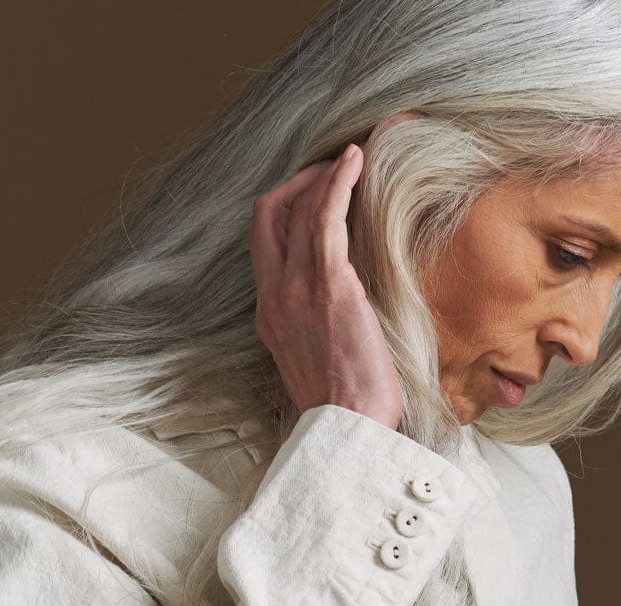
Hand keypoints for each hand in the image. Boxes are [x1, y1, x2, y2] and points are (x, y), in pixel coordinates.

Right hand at [249, 143, 403, 430]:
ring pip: (297, 208)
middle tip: (330, 171)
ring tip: (350, 160)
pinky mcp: (328, 283)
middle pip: (269, 214)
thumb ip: (314, 328)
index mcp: (268, 314)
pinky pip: (325, 216)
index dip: (286, 209)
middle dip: (298, 182)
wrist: (347, 429)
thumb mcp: (315, 362)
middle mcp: (274, 295)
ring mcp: (296, 288)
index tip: (313, 196)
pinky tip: (356, 160)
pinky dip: (338, 180)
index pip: (264, 243)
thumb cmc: (343, 407)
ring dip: (323, 175)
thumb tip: (339, 310)